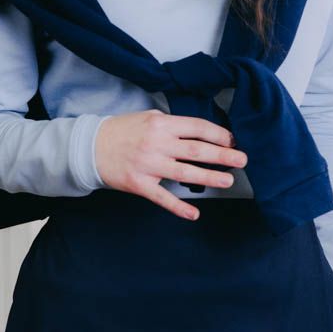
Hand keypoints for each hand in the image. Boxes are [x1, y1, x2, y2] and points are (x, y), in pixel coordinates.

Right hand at [94, 109, 247, 219]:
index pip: (197, 128)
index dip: (218, 134)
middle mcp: (157, 143)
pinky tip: (194, 213)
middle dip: (223, 155)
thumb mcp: (148, 118)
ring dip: (209, 177)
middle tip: (242, 159)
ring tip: (227, 180)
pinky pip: (162, 197)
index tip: (232, 140)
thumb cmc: (122, 131)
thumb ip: (172, 125)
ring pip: (185, 173)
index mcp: (161, 124)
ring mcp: (148, 165)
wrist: (90, 147)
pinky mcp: (139, 184)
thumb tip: (200, 132)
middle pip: (196, 150)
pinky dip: (179, 207)